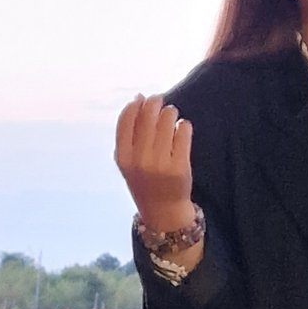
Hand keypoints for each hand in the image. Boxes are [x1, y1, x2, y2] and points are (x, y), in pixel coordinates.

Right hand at [115, 94, 195, 232]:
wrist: (163, 211)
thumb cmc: (145, 180)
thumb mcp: (129, 160)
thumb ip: (129, 132)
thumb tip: (138, 97)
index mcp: (123, 157)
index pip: (127, 118)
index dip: (136, 104)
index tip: (143, 100)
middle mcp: (140, 160)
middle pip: (148, 115)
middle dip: (156, 103)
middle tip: (161, 102)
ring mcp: (160, 163)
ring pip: (167, 119)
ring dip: (170, 112)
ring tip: (171, 115)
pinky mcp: (180, 166)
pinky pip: (183, 131)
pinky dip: (183, 125)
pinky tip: (182, 128)